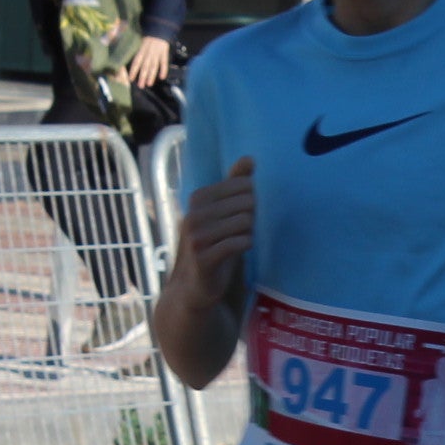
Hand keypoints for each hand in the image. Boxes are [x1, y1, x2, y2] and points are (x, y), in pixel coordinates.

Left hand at [126, 35, 172, 88]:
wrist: (159, 29)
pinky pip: (164, 62)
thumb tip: (128, 61)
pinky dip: (164, 69)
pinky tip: (162, 77)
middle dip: (142, 76)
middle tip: (140, 86)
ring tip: (149, 84)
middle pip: (145, 66)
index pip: (136, 61)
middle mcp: (148, 52)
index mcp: (141, 49)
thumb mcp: (140, 42)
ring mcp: (157, 53)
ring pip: (154, 66)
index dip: (134, 70)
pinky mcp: (164, 53)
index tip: (131, 79)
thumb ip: (136, 52)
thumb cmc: (148, 38)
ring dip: (151, 75)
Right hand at [168, 157, 254, 313]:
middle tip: (241, 231)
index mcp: (198, 198)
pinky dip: (246, 245)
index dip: (251, 201)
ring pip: (244, 222)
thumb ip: (234, 184)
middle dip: (251, 217)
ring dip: (249, 233)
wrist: (195, 285)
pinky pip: (240, 243)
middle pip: (246, 203)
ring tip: (238, 241)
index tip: (241, 214)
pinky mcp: (204, 258)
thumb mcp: (223, 211)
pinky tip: (240, 249)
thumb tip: (250, 159)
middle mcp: (193, 215)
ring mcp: (197, 237)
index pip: (243, 185)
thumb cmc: (214, 244)